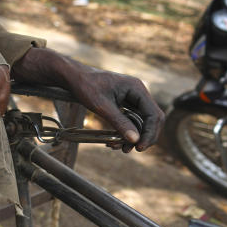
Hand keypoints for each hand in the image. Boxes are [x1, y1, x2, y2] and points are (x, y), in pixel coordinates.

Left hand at [12, 48, 163, 151]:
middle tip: (132, 150)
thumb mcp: (102, 106)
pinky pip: (131, 120)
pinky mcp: (125, 103)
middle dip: (143, 136)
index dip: (149, 133)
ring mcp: (132, 98)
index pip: (153, 114)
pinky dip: (125, 131)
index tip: (139, 147)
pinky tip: (114, 141)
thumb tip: (135, 140)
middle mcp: (138, 92)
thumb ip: (119, 122)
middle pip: (152, 119)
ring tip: (119, 148)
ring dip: (133, 136)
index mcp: (136, 88)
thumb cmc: (86, 86)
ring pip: (141, 122)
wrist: (73, 77)